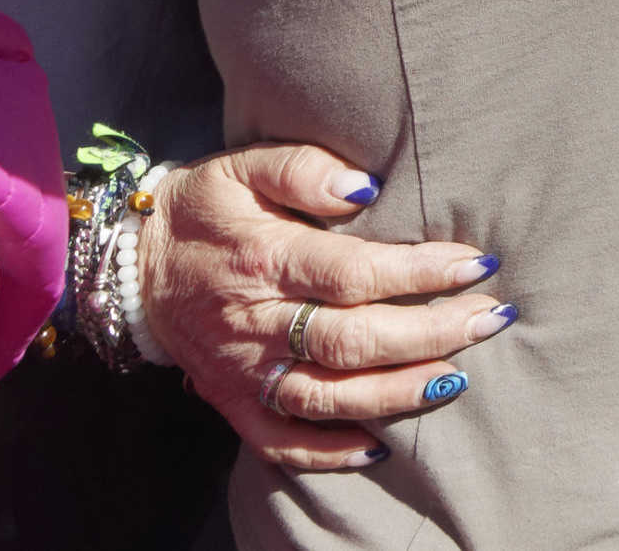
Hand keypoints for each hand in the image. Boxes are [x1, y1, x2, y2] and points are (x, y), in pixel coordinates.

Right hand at [137, 144, 512, 472]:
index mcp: (264, 260)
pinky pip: (278, 441)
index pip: (353, 274)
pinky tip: (380, 448)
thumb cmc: (206, 206)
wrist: (128, 261)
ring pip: (325, 396)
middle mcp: (253, 323)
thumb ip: (302, 168)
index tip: (475, 263)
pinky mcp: (230, 400)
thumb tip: (366, 186)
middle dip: (429, 334)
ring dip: (395, 393)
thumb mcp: (242, 166)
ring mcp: (241, 370)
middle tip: (490, 319)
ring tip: (456, 379)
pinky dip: (328, 452)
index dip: (419, 272)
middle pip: (350, 340)